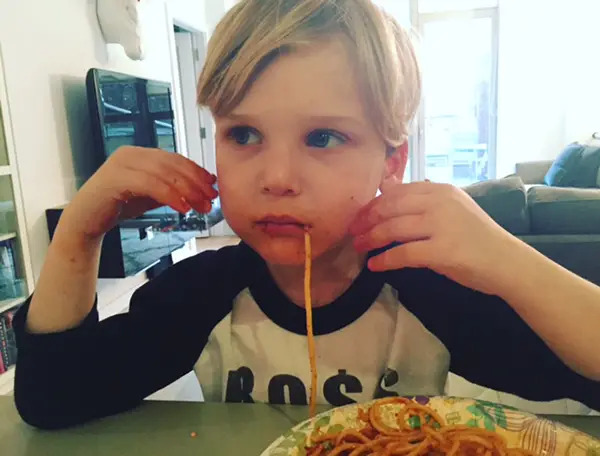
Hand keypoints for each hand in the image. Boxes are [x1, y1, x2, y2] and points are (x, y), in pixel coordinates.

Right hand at [60, 146, 217, 240]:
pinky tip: (182, 208)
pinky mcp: (115, 178)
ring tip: (200, 206)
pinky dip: (169, 195)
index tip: (213, 187)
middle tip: (211, 199)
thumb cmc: (118, 206)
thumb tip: (202, 187)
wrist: (86, 221)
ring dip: (187, 191)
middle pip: (172, 164)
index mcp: (141, 154)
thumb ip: (171, 188)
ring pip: (164, 173)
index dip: (197, 172)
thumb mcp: (151, 195)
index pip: (176, 158)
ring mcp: (121, 164)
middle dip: (196, 182)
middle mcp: (131, 154)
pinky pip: (150, 184)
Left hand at [349, 178, 518, 294]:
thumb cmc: (477, 237)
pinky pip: (403, 254)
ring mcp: (441, 225)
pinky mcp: (442, 251)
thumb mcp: (452, 208)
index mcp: (440, 190)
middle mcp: (439, 202)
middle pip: (390, 207)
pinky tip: (375, 265)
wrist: (507, 262)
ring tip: (359, 247)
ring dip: (371, 239)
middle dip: (367, 220)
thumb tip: (387, 187)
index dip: (374, 204)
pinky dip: (385, 260)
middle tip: (353, 231)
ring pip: (393, 228)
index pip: (397, 192)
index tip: (360, 215)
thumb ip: (422, 199)